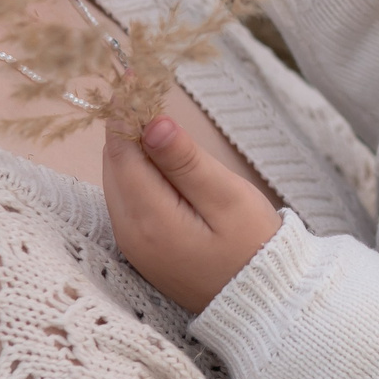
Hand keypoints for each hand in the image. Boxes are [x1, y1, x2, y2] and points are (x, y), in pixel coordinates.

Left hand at [102, 93, 284, 313]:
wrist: (263, 302)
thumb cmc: (254, 246)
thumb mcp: (226, 198)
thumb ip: (185, 162)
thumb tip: (150, 124)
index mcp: (150, 220)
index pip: (123, 151)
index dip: (125, 111)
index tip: (130, 76)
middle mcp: (130, 233)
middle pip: (114, 164)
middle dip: (124, 124)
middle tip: (140, 85)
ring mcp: (132, 244)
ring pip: (117, 180)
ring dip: (129, 145)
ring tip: (149, 111)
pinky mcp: (141, 248)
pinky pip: (127, 197)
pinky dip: (135, 170)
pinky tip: (156, 155)